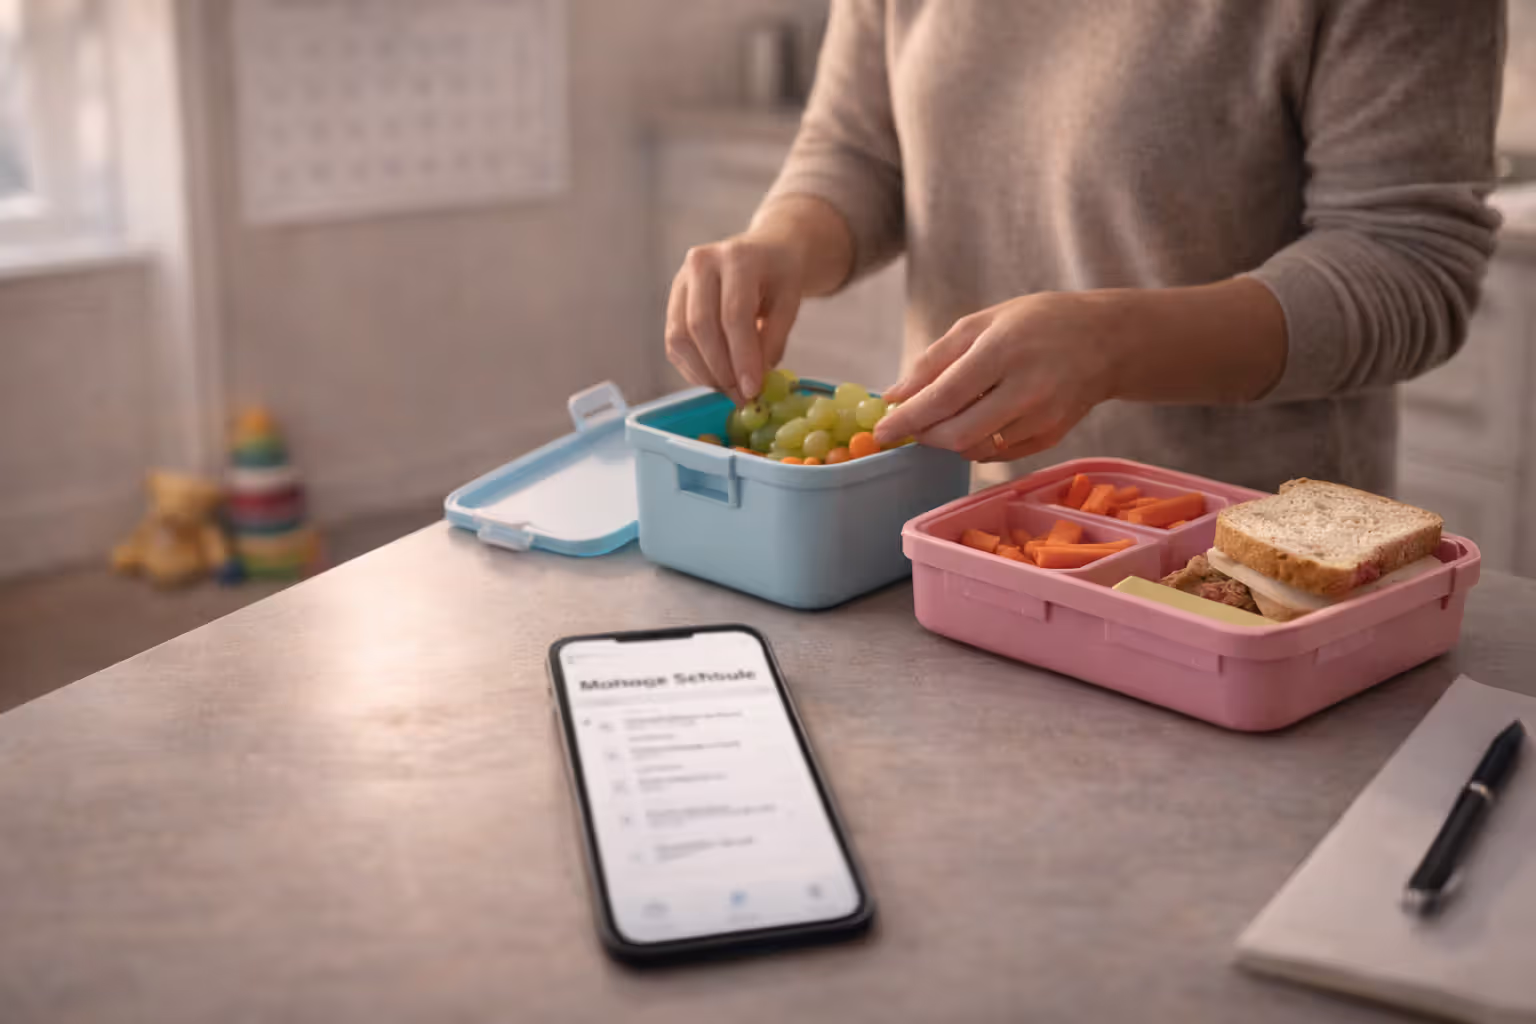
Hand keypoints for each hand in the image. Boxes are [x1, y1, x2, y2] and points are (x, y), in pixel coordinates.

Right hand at [664, 232, 805, 403]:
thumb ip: (772, 340)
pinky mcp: (672, 301)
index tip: (751, 389)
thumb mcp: (790, 303)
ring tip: (730, 389)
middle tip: (740, 395)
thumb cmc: (778, 277)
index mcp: (736, 257)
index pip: (733, 314)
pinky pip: (673, 343)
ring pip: (680, 337)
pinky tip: (714, 377)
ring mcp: (680, 281)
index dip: (741, 356)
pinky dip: (692, 368)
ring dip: (704, 373)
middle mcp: (700, 263)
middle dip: (721, 369)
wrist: (761, 252)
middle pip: (701, 326)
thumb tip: (753, 381)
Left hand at [874, 292, 1123, 461]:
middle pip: (957, 434)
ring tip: (945, 418)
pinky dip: (976, 444)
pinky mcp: (1052, 437)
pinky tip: (978, 421)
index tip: (881, 431)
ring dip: (949, 440)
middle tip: (910, 426)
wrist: (1107, 339)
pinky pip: (999, 454)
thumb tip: (895, 395)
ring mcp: (1043, 418)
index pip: (943, 397)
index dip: (907, 419)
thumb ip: (935, 359)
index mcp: (1003, 350)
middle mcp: (1027, 389)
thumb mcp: (983, 322)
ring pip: (976, 449)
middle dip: (924, 436)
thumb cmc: (1038, 322)